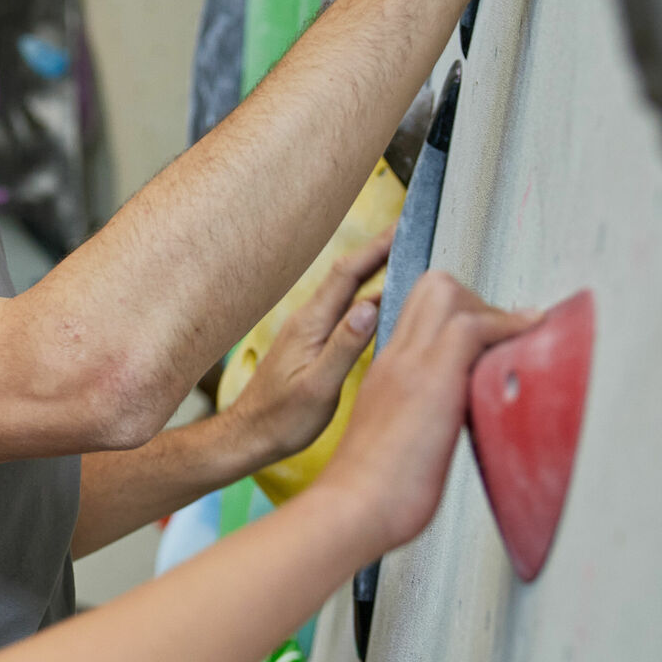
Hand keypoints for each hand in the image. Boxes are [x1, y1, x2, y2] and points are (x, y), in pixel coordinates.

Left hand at [223, 232, 389, 465]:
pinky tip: (385, 302)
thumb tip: (369, 308)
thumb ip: (344, 347)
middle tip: (412, 231)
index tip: (403, 226)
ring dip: (377, 272)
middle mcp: (309, 319)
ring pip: (348, 292)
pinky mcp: (312, 343)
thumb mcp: (318, 387)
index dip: (376, 248)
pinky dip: (369, 298)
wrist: (249, 435)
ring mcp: (310, 330)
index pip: (348, 274)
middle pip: (349, 275)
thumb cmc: (281, 419)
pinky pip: (345, 311)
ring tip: (409, 258)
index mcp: (311, 324)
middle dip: (380, 250)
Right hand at [313, 272, 539, 551]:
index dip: (458, 311)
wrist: (352, 508)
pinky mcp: (432, 375)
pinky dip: (508, 324)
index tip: (486, 336)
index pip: (418, 311)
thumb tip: (451, 429)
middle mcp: (395, 357)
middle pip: (434, 289)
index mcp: (386, 372)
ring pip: (449, 293)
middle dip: (478, 301)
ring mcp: (411, 363)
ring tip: (514, 341)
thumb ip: (421, 422)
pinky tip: (529, 336)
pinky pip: (473, 324)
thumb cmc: (374, 490)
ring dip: (492, 310)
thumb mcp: (397, 443)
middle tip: (502, 338)